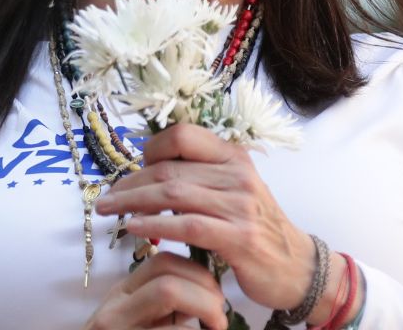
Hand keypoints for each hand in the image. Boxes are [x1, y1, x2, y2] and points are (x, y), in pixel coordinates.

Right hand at [83, 251, 228, 329]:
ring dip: (204, 307)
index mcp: (123, 295)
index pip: (163, 262)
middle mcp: (116, 308)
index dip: (198, 272)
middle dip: (206, 291)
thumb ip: (165, 309)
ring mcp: (117, 327)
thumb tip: (209, 296)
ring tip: (217, 327)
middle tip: (220, 315)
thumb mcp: (139, 323)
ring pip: (168, 292)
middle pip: (168, 276)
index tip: (215, 294)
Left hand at [95, 123, 314, 313]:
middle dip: (130, 183)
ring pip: (173, 194)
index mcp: (234, 156)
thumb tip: (152, 168)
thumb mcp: (234, 190)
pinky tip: (134, 228)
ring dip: (133, 202)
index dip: (150, 150)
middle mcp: (238, 175)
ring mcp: (240, 206)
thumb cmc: (256, 227)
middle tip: (105, 198)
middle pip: (169, 169)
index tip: (131, 170)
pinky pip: (188, 225)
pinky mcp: (239, 237)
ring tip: (109, 211)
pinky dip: (155, 225)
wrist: (296, 266)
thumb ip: (201, 176)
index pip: (182, 136)